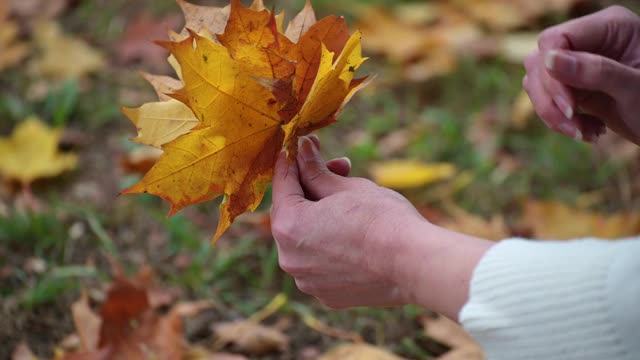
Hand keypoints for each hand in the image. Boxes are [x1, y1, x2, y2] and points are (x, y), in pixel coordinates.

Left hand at [270, 136, 493, 319]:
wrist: (416, 266)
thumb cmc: (383, 221)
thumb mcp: (347, 187)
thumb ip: (317, 170)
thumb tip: (303, 150)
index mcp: (289, 227)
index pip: (282, 185)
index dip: (292, 161)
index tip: (300, 146)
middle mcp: (290, 259)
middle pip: (294, 214)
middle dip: (313, 187)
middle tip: (338, 168)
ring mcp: (308, 281)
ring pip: (308, 240)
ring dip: (322, 217)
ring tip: (352, 201)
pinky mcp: (328, 296)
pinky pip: (322, 263)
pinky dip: (332, 245)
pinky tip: (356, 234)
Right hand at [524, 6, 639, 143]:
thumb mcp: (634, 89)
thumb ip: (595, 71)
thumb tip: (547, 59)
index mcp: (609, 27)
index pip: (555, 40)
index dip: (552, 73)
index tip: (569, 107)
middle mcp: (589, 41)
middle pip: (539, 62)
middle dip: (551, 99)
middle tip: (574, 124)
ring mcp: (577, 63)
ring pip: (536, 83)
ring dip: (552, 114)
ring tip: (585, 133)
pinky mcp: (570, 86)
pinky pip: (544, 99)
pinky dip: (559, 121)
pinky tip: (589, 130)